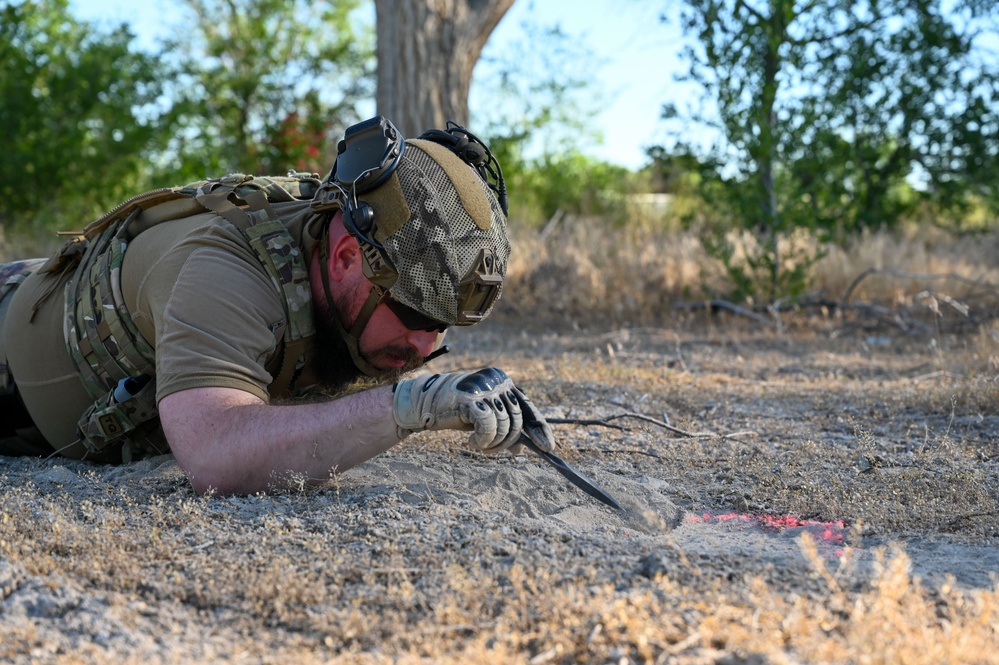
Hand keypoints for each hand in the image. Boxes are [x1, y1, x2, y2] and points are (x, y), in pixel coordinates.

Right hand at [393, 368, 554, 453]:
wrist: (424, 405)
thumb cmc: (457, 411)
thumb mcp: (486, 416)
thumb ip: (505, 425)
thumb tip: (522, 448)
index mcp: (503, 380)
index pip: (528, 406)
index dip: (539, 428)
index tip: (547, 447)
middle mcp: (496, 380)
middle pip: (517, 420)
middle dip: (507, 441)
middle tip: (491, 449)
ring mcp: (483, 388)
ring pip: (504, 426)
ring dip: (493, 443)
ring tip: (479, 445)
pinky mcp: (470, 398)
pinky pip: (488, 426)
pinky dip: (482, 441)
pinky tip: (471, 443)